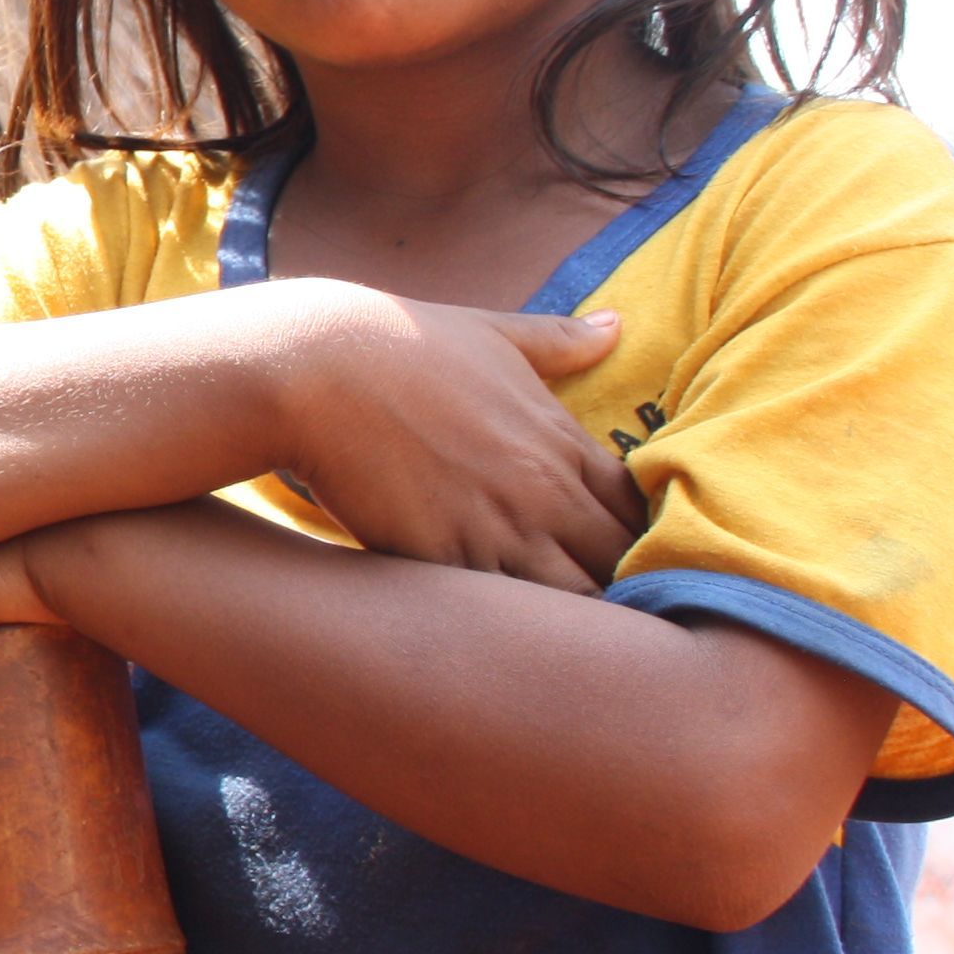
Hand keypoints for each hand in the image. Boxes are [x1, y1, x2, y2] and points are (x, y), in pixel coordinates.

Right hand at [267, 285, 644, 589]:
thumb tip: (617, 324)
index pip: (637, 509)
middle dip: (618, 582)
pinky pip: (503, 611)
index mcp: (560, 440)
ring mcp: (497, 529)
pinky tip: (504, 630)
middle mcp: (543, 490)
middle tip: (595, 595)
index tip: (612, 545)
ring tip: (557, 626)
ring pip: (576, 600)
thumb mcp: (490, 332)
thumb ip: (557, 339)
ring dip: (573, 613)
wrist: (316, 371)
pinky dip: (512, 626)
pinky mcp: (445, 560)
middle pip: (620, 561)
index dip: (637, 534)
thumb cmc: (400, 345)